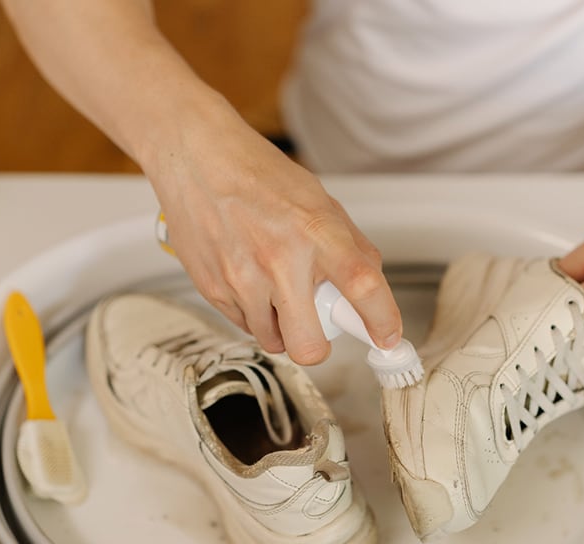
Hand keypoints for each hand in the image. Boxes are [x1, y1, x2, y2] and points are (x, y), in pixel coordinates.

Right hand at [143, 110, 401, 364]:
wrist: (196, 158)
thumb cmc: (256, 174)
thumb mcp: (318, 200)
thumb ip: (348, 245)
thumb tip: (369, 286)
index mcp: (315, 231)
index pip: (362, 286)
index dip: (381, 321)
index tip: (387, 337)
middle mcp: (279, 259)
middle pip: (309, 346)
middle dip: (318, 345)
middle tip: (317, 324)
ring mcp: (242, 279)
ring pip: (274, 341)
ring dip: (281, 327)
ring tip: (276, 290)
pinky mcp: (212, 289)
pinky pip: (243, 325)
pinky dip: (253, 313)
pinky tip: (250, 280)